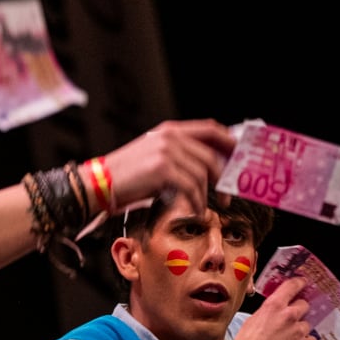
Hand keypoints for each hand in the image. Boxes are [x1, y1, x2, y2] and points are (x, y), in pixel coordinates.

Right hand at [102, 119, 234, 212]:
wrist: (98, 184)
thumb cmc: (127, 177)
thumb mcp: (155, 158)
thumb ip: (180, 156)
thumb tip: (210, 170)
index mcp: (170, 130)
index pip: (210, 129)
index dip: (230, 142)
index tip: (241, 159)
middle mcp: (170, 136)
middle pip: (212, 155)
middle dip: (224, 179)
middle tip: (228, 197)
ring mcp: (166, 150)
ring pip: (203, 173)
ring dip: (207, 195)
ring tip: (203, 208)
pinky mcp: (162, 168)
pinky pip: (191, 187)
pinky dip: (196, 202)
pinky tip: (193, 211)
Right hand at [232, 277, 317, 339]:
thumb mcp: (253, 320)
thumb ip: (269, 311)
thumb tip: (277, 310)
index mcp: (274, 305)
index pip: (292, 286)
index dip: (300, 283)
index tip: (303, 282)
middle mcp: (289, 315)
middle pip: (304, 305)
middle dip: (299, 311)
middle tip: (290, 321)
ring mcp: (299, 331)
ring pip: (306, 326)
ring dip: (300, 331)